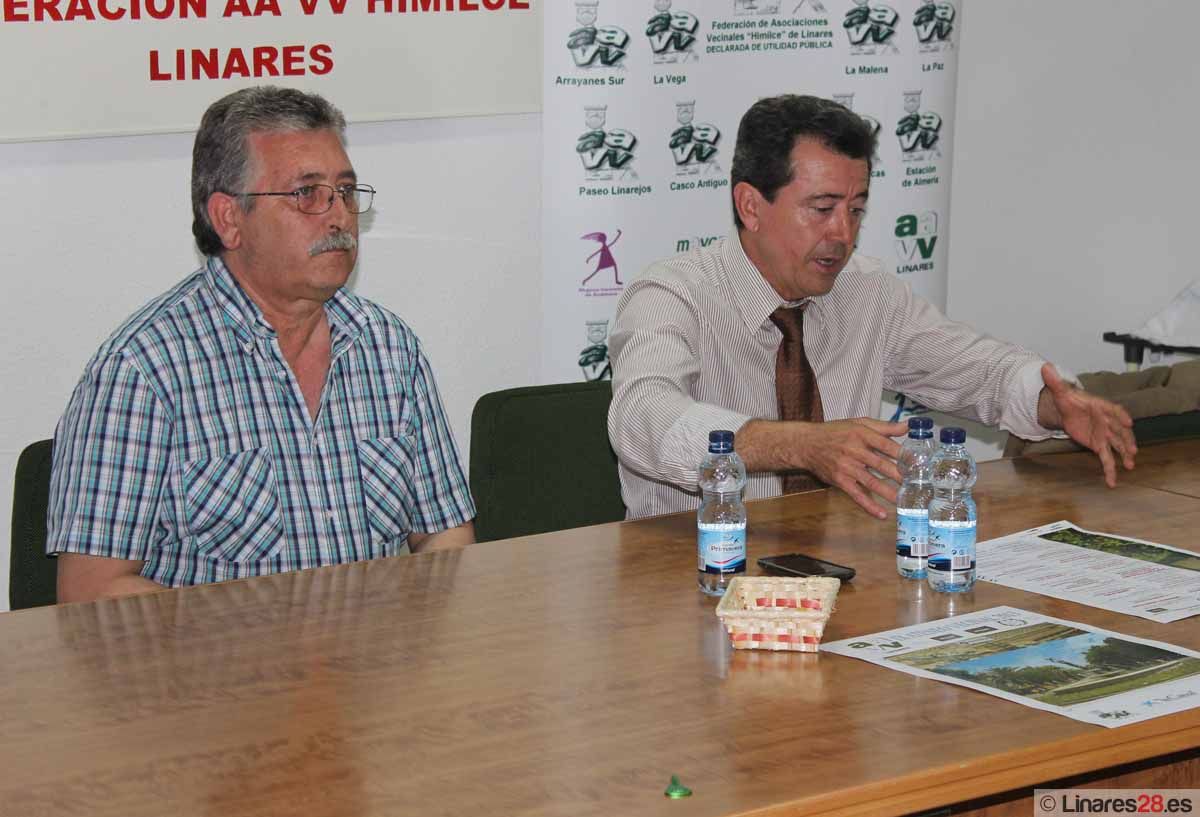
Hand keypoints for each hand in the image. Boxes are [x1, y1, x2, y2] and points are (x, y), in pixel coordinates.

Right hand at [794, 418, 908, 518]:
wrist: (806, 444)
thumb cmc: (834, 432)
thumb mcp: (858, 423)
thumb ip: (884, 427)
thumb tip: (908, 426)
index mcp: (861, 434)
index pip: (887, 445)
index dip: (903, 454)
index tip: (918, 462)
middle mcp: (854, 451)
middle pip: (882, 465)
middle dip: (900, 475)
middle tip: (917, 484)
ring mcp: (847, 467)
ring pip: (872, 482)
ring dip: (889, 493)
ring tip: (905, 501)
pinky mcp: (840, 480)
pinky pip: (857, 495)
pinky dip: (869, 506)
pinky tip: (881, 514)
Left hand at [1037, 363, 1136, 486]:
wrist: (1066, 410)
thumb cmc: (1067, 400)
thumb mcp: (1060, 391)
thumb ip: (1054, 381)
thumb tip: (1044, 367)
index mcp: (1100, 406)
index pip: (1114, 409)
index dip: (1122, 416)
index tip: (1128, 422)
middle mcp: (1107, 421)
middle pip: (1120, 430)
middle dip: (1127, 440)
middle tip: (1133, 450)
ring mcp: (1105, 434)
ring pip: (1118, 445)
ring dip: (1125, 454)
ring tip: (1130, 464)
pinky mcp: (1099, 444)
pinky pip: (1107, 458)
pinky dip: (1110, 469)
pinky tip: (1112, 482)